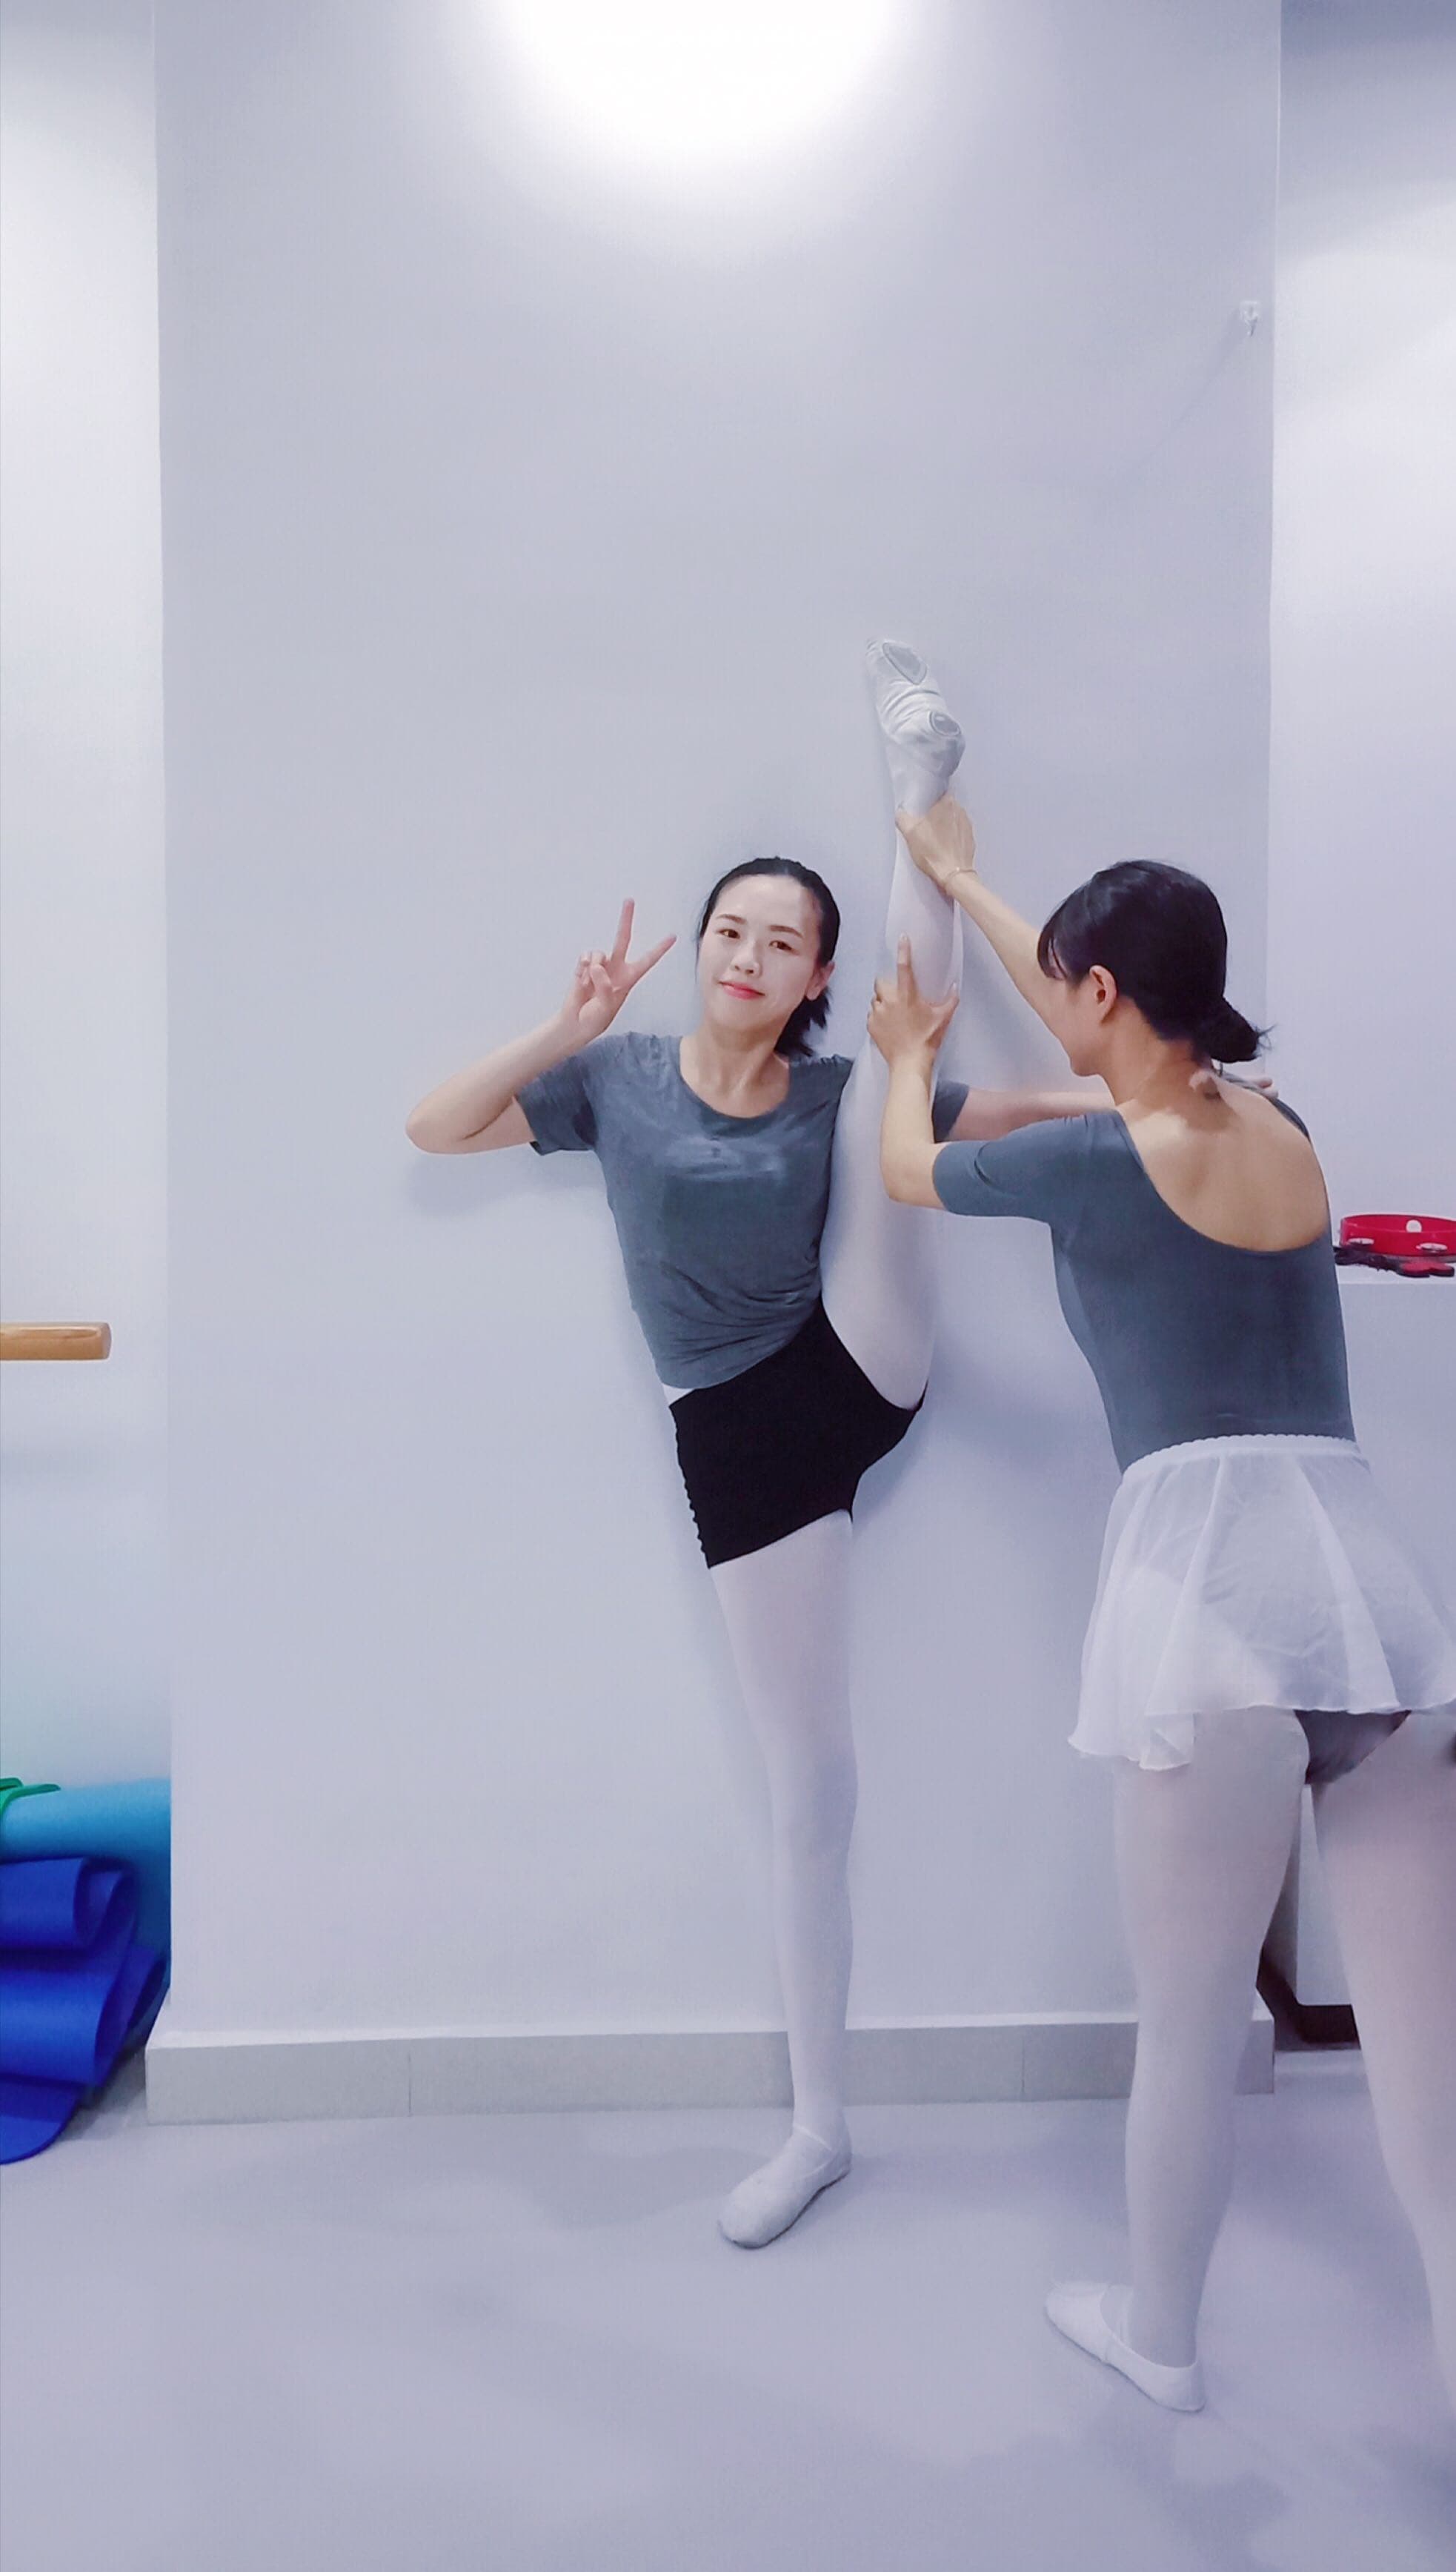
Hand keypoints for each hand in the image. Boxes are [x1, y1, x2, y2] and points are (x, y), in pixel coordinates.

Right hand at [560, 900, 674, 1043]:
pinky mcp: (583, 966)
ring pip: (599, 953)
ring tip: (590, 986)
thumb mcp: (607, 1007)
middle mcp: (615, 968)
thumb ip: (605, 986)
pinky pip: (585, 958)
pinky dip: (582, 968)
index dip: (660, 949)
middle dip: (626, 919)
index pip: (647, 960)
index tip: (673, 936)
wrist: (574, 1023)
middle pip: (623, 938)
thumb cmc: (595, 1019)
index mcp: (628, 979)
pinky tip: (581, 980)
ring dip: (594, 968)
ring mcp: (599, 966)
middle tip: (629, 900)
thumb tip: (597, 966)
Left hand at [868, 938, 958, 1066]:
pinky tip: (889, 1024)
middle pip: (881, 981)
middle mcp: (890, 1001)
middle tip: (897, 993)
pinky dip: (878, 1016)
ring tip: (894, 1012)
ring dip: (883, 1001)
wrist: (909, 1063)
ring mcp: (878, 1013)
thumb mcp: (943, 1018)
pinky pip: (871, 1014)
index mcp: (907, 995)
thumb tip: (955, 987)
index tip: (902, 938)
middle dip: (886, 983)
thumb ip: (951, 1000)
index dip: (903, 950)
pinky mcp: (871, 1025)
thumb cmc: (927, 1040)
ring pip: (875, 998)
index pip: (904, 966)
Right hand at [895, 795, 976, 893]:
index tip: (922, 810)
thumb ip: (902, 817)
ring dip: (945, 826)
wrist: (953, 875)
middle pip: (946, 806)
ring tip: (934, 839)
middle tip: (925, 826)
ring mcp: (967, 825)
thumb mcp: (910, 833)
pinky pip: (959, 833)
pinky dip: (952, 838)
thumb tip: (900, 814)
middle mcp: (960, 811)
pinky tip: (943, 847)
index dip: (929, 801)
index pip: (938, 793)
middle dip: (937, 814)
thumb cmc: (934, 853)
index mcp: (946, 803)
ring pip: (953, 819)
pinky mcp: (970, 839)